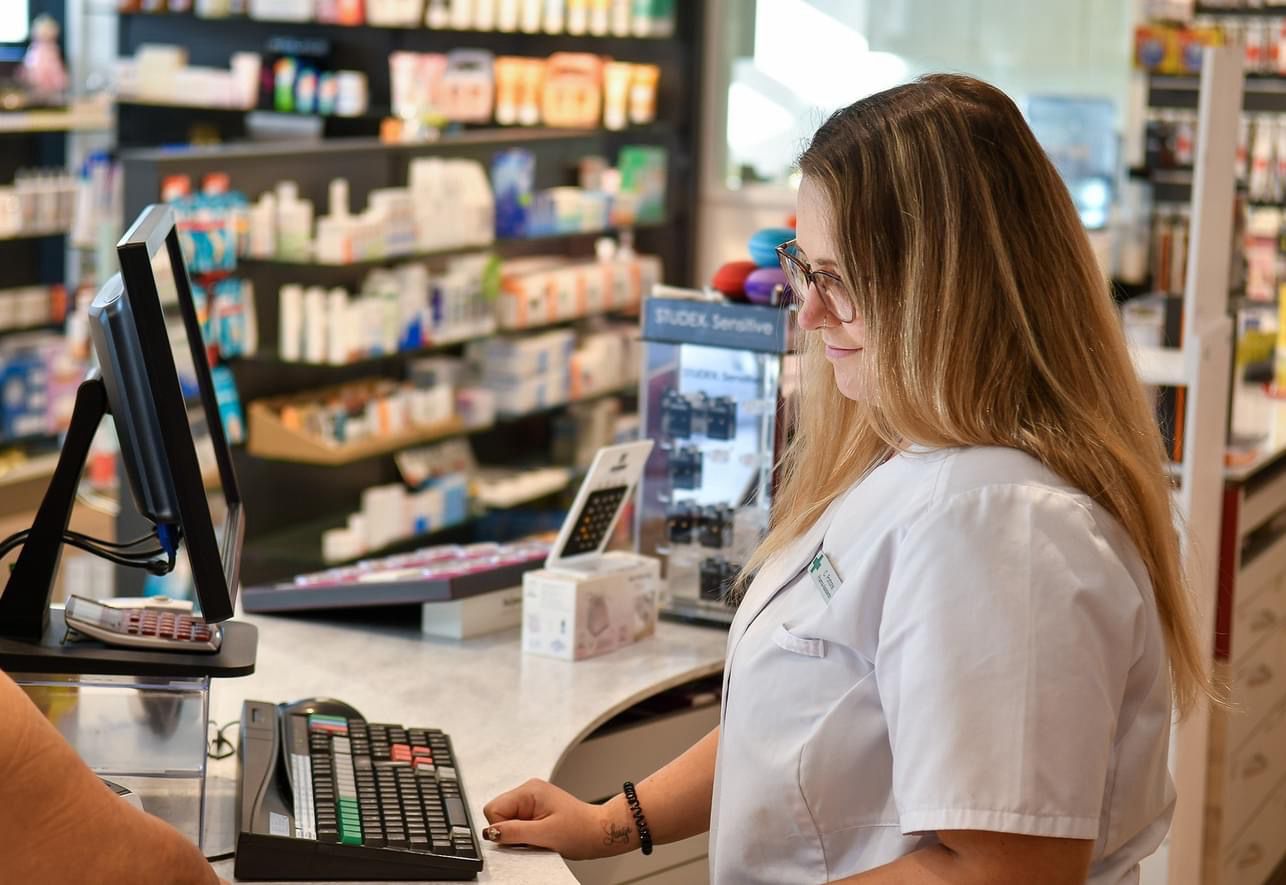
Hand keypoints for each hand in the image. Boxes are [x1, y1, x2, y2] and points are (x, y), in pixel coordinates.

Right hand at [482, 779, 630, 860]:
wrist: (598, 833)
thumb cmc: (579, 831)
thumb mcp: (544, 834)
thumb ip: (514, 832)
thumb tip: (490, 832)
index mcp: (529, 791)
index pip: (493, 808)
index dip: (502, 828)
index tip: (520, 837)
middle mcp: (528, 791)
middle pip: (498, 814)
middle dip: (510, 831)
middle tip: (532, 838)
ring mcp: (532, 800)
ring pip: (507, 820)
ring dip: (519, 834)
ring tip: (540, 836)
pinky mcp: (535, 810)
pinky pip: (517, 824)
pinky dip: (525, 834)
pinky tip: (540, 835)